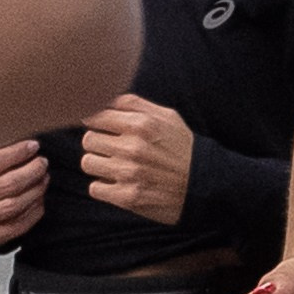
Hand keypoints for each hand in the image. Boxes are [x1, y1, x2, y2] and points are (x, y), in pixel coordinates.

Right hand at [0, 141, 46, 247]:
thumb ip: (4, 150)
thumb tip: (28, 140)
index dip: (17, 153)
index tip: (34, 146)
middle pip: (6, 185)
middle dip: (31, 173)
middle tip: (43, 164)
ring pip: (13, 206)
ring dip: (35, 191)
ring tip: (44, 179)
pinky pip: (16, 226)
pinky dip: (33, 212)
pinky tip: (40, 199)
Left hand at [80, 93, 194, 223]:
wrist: (206, 186)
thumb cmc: (183, 148)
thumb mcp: (167, 116)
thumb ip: (134, 103)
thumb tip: (103, 97)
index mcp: (141, 124)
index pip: (94, 116)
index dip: (95, 122)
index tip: (102, 128)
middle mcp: (133, 148)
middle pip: (88, 139)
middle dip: (98, 143)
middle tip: (113, 149)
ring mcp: (129, 173)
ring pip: (88, 163)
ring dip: (99, 165)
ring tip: (116, 166)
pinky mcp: (127, 197)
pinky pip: (95, 188)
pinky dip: (104, 187)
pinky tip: (119, 184)